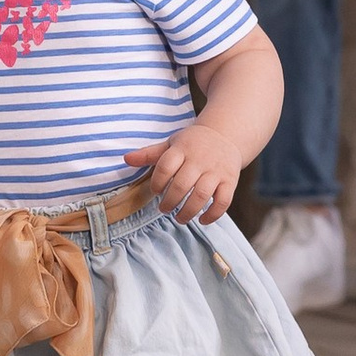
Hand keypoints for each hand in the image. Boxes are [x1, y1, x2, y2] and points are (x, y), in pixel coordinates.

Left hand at [124, 123, 244, 225]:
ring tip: (179, 218)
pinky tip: (202, 220)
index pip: (165, 166)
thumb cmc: (192, 143)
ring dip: (188, 212)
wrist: (225, 135)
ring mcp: (216, 171)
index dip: (157, 182)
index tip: (155, 191)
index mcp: (183, 149)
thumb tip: (126, 159)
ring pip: (201, 196)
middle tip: (164, 209)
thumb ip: (149, 154)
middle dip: (169, 202)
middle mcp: (200, 159)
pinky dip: (212, 215)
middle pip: (181, 185)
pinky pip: (223, 202)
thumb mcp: (171, 144)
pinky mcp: (230, 181)